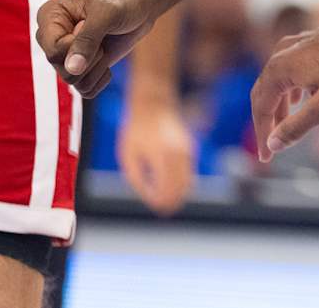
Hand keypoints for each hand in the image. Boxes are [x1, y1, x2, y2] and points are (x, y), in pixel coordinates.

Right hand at [36, 0, 160, 96]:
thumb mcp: (107, 13)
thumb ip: (88, 40)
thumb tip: (72, 70)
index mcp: (49, 17)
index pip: (54, 53)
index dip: (78, 48)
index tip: (91, 27)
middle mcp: (52, 38)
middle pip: (64, 71)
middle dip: (91, 58)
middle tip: (103, 35)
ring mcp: (66, 54)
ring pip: (74, 82)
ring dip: (97, 67)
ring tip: (105, 45)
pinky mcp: (82, 66)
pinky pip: (86, 88)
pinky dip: (101, 78)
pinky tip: (108, 58)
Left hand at [117, 97, 196, 215]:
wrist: (153, 106)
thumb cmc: (136, 132)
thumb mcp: (128, 156)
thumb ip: (138, 179)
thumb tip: (151, 198)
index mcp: (161, 154)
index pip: (167, 185)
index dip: (162, 200)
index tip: (157, 208)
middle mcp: (178, 152)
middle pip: (181, 184)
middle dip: (173, 200)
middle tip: (165, 212)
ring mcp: (186, 150)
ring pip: (189, 179)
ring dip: (181, 194)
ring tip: (170, 206)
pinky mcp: (189, 149)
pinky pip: (190, 172)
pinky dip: (185, 184)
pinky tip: (177, 192)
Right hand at [250, 17, 318, 159]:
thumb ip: (296, 127)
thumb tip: (272, 144)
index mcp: (280, 67)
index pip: (261, 107)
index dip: (262, 134)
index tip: (266, 158)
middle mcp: (284, 50)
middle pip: (265, 92)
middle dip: (268, 121)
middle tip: (272, 146)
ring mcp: (299, 42)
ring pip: (279, 79)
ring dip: (281, 105)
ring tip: (286, 126)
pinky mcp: (313, 40)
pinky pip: (293, 68)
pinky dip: (293, 88)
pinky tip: (303, 100)